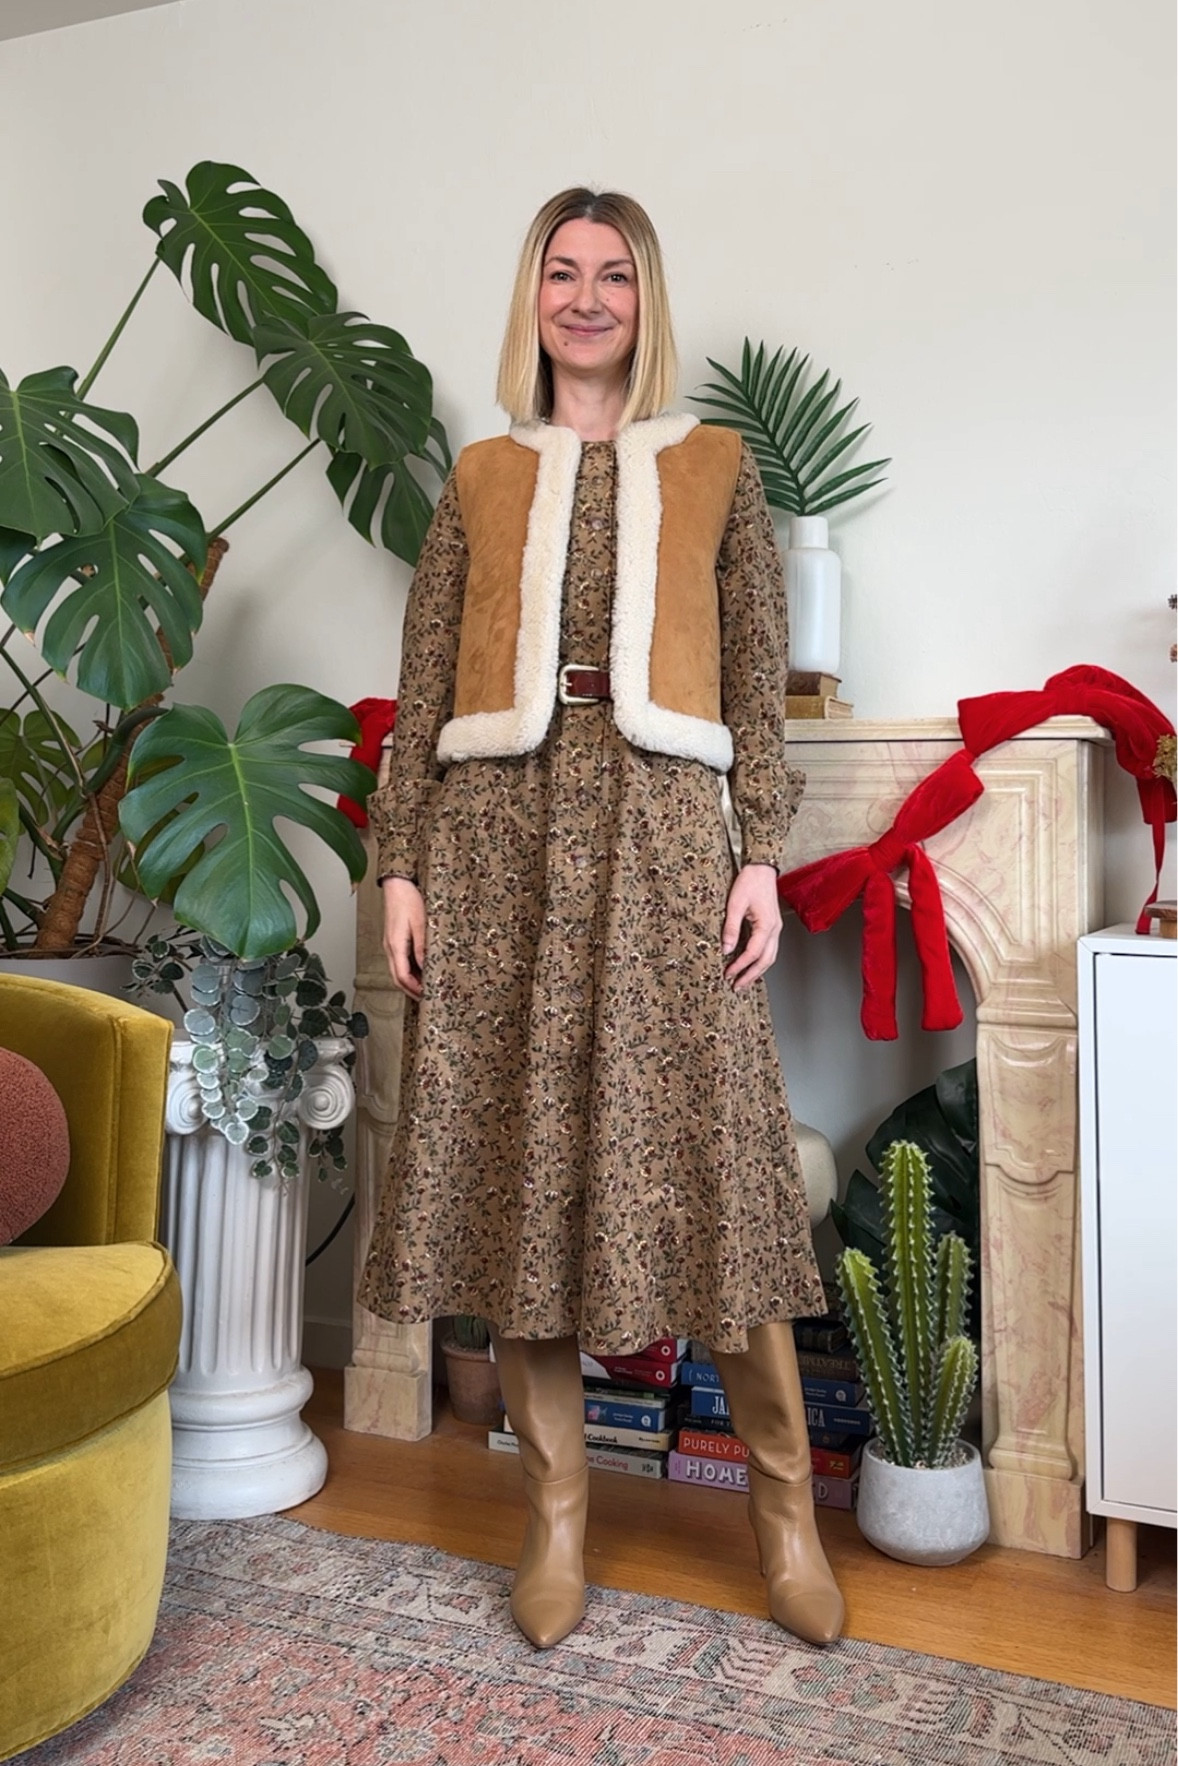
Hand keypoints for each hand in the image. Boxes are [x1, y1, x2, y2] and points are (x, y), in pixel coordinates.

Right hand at [382, 876, 426, 998]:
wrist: (397, 885)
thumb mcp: (420, 924)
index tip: (426, 995)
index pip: (402, 976)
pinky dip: (409, 969)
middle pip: (397, 977)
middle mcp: (390, 947)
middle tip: (425, 997)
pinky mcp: (394, 939)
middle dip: (410, 989)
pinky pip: (399, 960)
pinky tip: (420, 969)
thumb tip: (427, 967)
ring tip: (425, 986)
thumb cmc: (408, 900)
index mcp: (395, 945)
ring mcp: (390, 944)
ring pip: (397, 970)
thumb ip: (422, 947)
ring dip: (409, 981)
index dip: (414, 988)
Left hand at [722, 863, 781, 991]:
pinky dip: (761, 961)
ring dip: (757, 971)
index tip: (728, 974)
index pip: (753, 953)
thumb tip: (726, 949)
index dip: (740, 966)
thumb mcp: (735, 904)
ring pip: (770, 957)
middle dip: (751, 975)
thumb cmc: (749, 881)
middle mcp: (775, 929)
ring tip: (744, 981)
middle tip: (737, 987)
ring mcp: (776, 928)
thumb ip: (731, 928)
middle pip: (766, 960)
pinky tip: (751, 965)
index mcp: (767, 925)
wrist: (761, 868)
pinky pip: (769, 949)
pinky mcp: (772, 926)